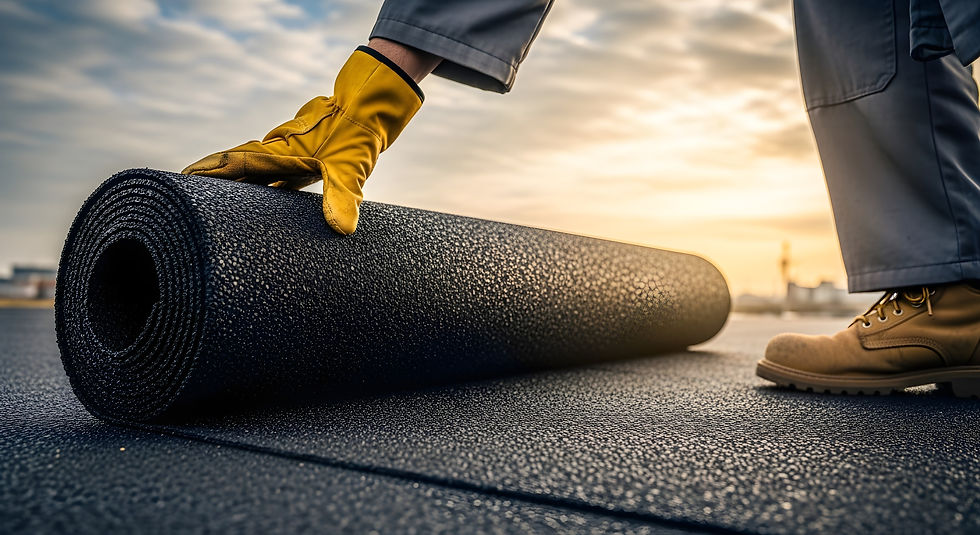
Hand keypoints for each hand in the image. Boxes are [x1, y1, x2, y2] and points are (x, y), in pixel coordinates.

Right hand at [182, 46, 423, 234]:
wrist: (369, 108)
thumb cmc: (358, 134)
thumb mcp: (351, 168)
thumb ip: (343, 197)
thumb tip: (342, 230)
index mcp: (282, 152)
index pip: (236, 162)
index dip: (208, 171)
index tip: (182, 178)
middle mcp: (279, 152)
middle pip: (237, 165)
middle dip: (211, 178)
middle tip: (183, 194)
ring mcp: (289, 154)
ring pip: (252, 169)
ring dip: (233, 183)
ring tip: (211, 202)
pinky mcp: (302, 159)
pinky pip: (271, 173)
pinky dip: (258, 185)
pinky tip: (256, 198)